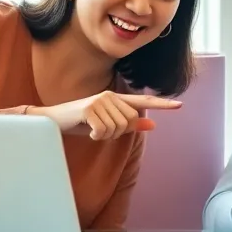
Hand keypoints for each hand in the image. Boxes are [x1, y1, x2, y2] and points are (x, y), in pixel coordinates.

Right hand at [30, 92, 181, 140]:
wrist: (52, 121)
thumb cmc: (81, 124)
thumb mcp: (107, 126)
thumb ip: (129, 124)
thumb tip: (152, 124)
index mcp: (116, 99)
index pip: (143, 101)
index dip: (162, 104)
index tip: (180, 105)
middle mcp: (110, 96)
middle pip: (129, 123)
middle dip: (115, 133)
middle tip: (98, 130)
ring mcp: (100, 100)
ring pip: (117, 129)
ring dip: (104, 135)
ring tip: (91, 128)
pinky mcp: (90, 108)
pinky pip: (104, 131)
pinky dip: (96, 136)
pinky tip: (86, 130)